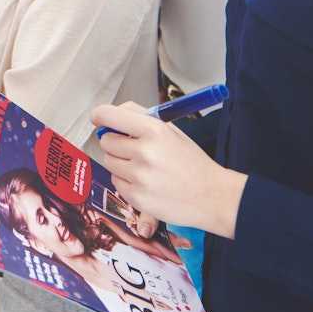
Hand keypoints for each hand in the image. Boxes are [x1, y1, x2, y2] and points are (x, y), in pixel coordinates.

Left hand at [91, 101, 247, 238]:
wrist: (213, 196)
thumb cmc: (191, 161)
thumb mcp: (170, 130)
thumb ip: (139, 117)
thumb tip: (108, 114)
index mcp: (154, 130)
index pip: (108, 115)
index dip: (100, 116)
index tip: (99, 119)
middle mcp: (144, 152)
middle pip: (106, 140)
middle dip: (116, 142)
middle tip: (133, 147)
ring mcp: (139, 177)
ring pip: (109, 162)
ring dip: (120, 162)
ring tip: (144, 167)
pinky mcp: (136, 198)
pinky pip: (116, 182)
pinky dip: (126, 181)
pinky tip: (146, 182)